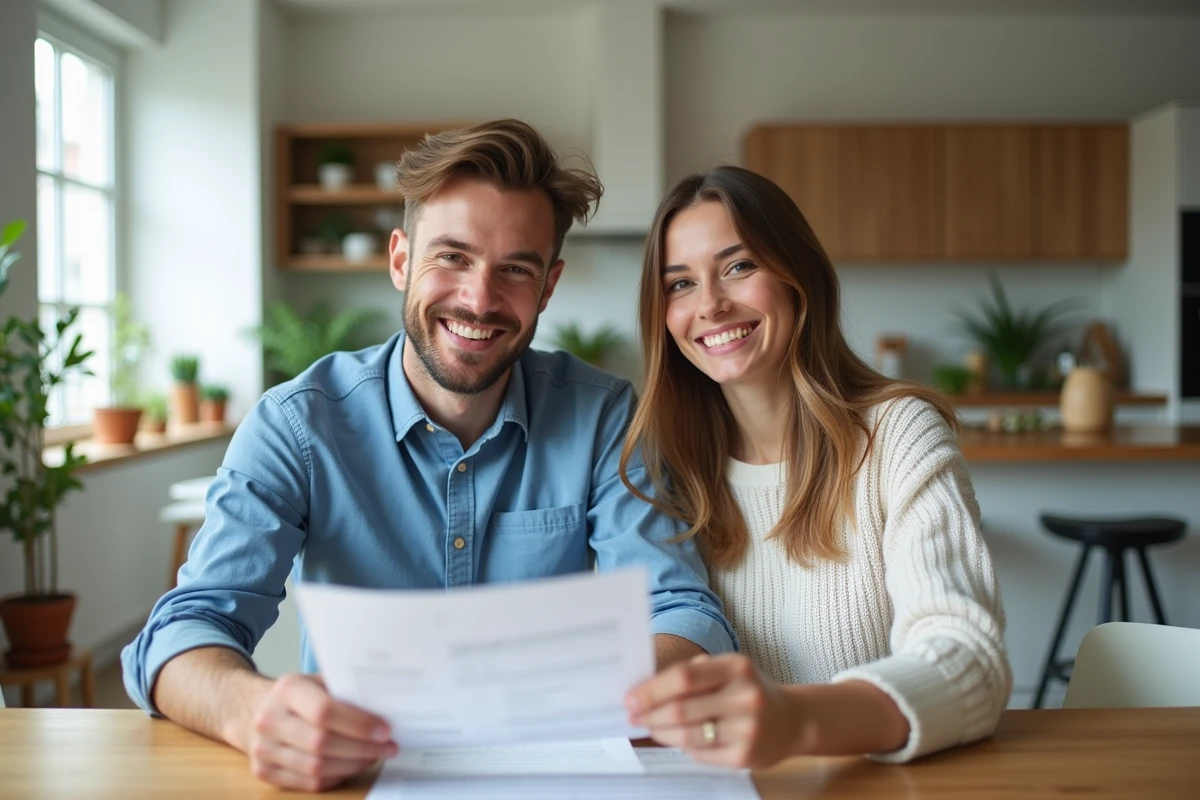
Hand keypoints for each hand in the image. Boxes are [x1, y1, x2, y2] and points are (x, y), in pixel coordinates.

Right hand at [244, 673, 397, 791]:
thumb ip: (346, 690)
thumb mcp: (319, 680)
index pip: (324, 711)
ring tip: (374, 756)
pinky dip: (337, 776)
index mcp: (287, 689)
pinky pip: (309, 782)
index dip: (357, 724)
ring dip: (353, 765)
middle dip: (362, 748)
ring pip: (316, 767)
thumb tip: (386, 704)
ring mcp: (263, 748)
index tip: (384, 730)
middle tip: (388, 747)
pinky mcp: (263, 771)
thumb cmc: (300, 694)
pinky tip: (353, 766)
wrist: (257, 709)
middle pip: (321, 743)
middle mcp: (269, 719)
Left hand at [625, 653, 797, 768]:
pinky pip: (700, 754)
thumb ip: (692, 674)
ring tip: (650, 727)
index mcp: (737, 667)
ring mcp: (747, 729)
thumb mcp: (728, 670)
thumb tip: (645, 689)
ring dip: (660, 733)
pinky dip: (682, 747)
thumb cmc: (747, 691)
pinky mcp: (745, 757)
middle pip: (681, 709)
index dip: (651, 690)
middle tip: (632, 716)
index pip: (683, 677)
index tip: (630, 698)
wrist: (790, 721)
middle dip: (649, 714)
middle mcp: (745, 697)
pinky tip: (677, 739)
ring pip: (687, 736)